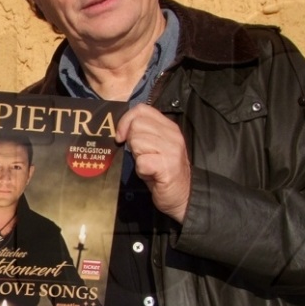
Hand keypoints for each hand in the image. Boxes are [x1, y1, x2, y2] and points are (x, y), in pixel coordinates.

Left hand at [116, 104, 191, 221]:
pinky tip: (150, 175)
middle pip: (137, 124)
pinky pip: (142, 162)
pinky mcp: (167, 166)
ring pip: (137, 141)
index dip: (126, 121)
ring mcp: (171, 150)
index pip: (142, 109)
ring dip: (137, 157)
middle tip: (140, 155)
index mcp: (169, 127)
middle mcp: (172, 135)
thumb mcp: (155, 147)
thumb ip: (144, 134)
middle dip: (131, 141)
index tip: (122, 137)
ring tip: (147, 165)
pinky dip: (141, 171)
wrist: (183, 196)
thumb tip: (121, 129)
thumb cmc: (163, 172)